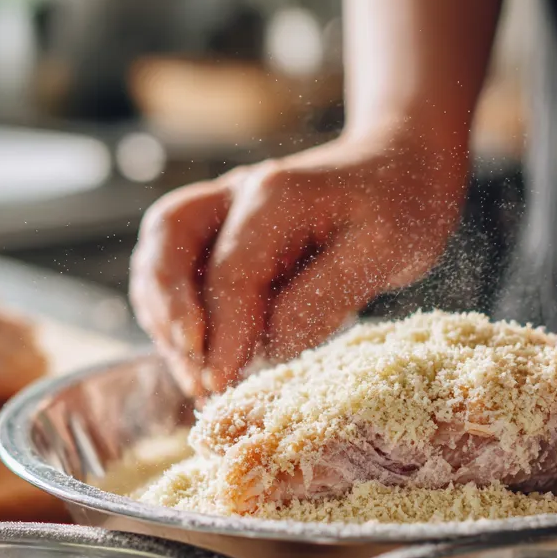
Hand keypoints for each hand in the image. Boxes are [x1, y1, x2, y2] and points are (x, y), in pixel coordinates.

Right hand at [129, 129, 467, 395]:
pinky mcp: (216, 234)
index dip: (224, 335)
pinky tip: (196, 357)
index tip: (224, 385)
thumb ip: (321, 300)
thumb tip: (265, 350)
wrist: (398, 172)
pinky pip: (171, 269)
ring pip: (159, 255)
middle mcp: (234, 192)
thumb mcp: (382, 253)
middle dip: (171, 316)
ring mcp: (219, 209)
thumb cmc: (398, 211)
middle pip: (167, 242)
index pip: (231, 272)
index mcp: (275, 194)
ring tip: (193, 378)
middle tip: (196, 378)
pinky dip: (172, 314)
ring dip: (164, 320)